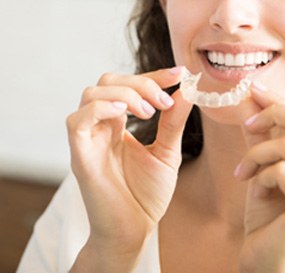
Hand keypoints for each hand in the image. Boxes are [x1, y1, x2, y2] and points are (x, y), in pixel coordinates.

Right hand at [66, 67, 192, 257]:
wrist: (135, 231)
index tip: (179, 74)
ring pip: (92, 93)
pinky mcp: (80, 155)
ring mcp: (88, 139)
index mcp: (118, 123)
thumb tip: (187, 90)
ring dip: (125, 94)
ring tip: (149, 112)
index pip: (129, 84)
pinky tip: (126, 115)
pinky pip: (78, 120)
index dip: (153, 75)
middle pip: (108, 81)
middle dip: (140, 82)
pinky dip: (102, 108)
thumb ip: (173, 122)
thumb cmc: (146, 194)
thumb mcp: (167, 152)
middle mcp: (100, 126)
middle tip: (164, 101)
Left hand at [235, 84, 284, 272]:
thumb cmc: (270, 217)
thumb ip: (264, 134)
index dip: (281, 101)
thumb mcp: (267, 167)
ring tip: (244, 172)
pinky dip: (261, 174)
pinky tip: (254, 191)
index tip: (254, 89)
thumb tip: (250, 97)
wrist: (268, 265)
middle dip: (274, 113)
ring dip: (257, 154)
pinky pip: (282, 169)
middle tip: (248, 125)